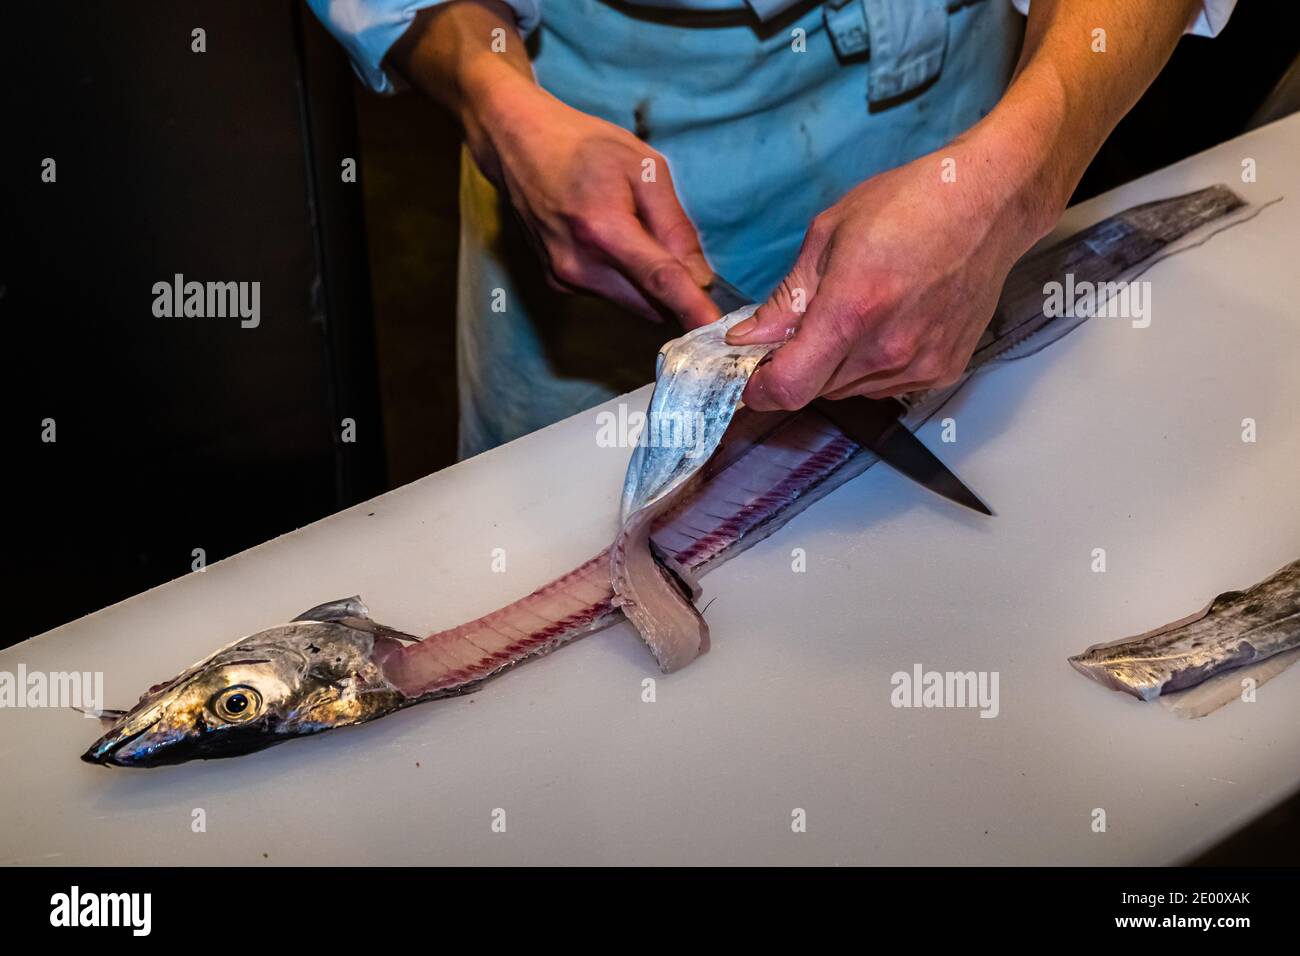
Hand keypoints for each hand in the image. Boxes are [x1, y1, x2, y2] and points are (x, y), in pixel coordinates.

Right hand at [388, 0, 717, 327]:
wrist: (519, 144)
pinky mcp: (557, 282)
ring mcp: (564, 277)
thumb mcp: (644, 168)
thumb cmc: (584, 146)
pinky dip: (624, 278)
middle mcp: (579, 264)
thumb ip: (674, 225)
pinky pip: (609, 293)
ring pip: (630, 302)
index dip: (690, 307)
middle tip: (688, 264)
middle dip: (675, 295)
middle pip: (647, 303)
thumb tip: (698, 275)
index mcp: (603, 228)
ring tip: (636, 233)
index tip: (714, 330)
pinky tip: (610, 239)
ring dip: (648, 285)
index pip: (658, 280)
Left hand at [725, 141, 1054, 408]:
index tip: (750, 376)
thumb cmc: (911, 204)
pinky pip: (885, 386)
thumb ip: (786, 298)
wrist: (988, 204)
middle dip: (798, 367)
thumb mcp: (828, 236)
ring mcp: (919, 364)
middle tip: (804, 326)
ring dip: (835, 366)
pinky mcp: (942, 369)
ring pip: (849, 390)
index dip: (760, 389)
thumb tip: (747, 337)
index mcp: (852, 311)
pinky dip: (870, 366)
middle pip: (816, 390)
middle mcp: (887, 349)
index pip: (789, 387)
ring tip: (855, 313)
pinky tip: (886, 323)